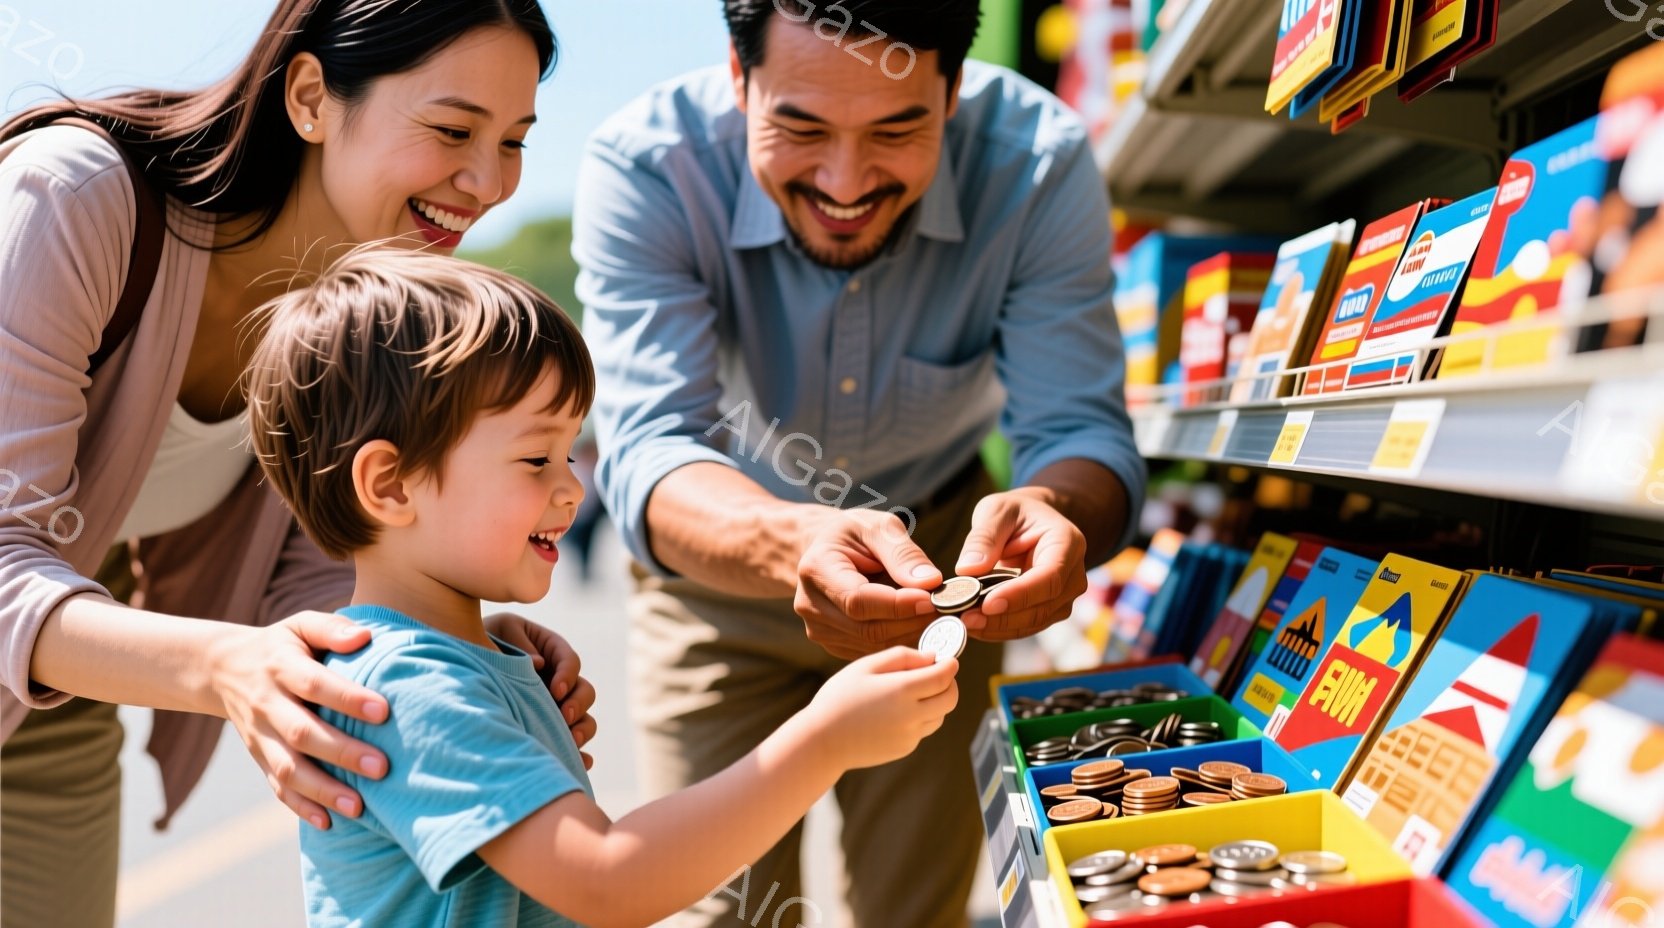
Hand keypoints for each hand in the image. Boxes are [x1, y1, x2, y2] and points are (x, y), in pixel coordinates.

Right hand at [207, 612, 388, 830]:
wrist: (222, 669)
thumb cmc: (281, 645)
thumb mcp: (300, 625)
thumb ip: (332, 629)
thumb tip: (366, 637)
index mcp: (281, 666)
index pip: (315, 684)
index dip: (347, 698)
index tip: (384, 712)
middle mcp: (267, 704)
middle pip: (302, 732)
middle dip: (341, 752)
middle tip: (382, 767)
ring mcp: (259, 735)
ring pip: (287, 768)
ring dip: (322, 790)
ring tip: (359, 807)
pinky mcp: (258, 757)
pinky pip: (276, 786)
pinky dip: (300, 807)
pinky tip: (328, 822)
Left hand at [486, 613, 597, 768]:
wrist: (459, 665)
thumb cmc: (482, 639)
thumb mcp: (501, 628)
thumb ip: (520, 641)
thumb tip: (538, 664)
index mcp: (551, 651)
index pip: (570, 661)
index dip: (568, 675)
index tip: (555, 691)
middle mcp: (558, 680)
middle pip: (584, 691)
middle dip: (578, 705)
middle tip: (563, 717)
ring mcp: (555, 706)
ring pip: (584, 718)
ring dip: (582, 730)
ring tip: (570, 743)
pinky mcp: (549, 729)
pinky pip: (572, 743)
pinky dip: (580, 753)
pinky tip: (582, 762)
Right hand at [794, 510, 943, 659]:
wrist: (825, 549)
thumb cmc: (856, 533)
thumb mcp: (879, 527)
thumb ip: (903, 553)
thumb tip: (930, 583)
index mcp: (817, 569)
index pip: (859, 600)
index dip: (898, 605)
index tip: (932, 599)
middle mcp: (811, 605)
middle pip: (867, 628)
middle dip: (912, 622)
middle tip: (947, 612)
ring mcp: (819, 630)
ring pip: (873, 645)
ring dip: (911, 635)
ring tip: (938, 618)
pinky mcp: (833, 644)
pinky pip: (872, 651)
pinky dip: (901, 642)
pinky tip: (919, 626)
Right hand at [805, 647, 958, 768]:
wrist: (822, 740)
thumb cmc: (839, 697)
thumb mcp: (865, 666)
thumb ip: (901, 657)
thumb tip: (931, 658)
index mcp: (901, 691)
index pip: (943, 677)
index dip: (950, 665)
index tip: (948, 659)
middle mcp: (911, 716)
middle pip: (950, 698)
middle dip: (949, 683)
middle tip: (936, 673)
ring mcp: (910, 736)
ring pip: (940, 714)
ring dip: (936, 700)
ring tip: (912, 691)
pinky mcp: (905, 748)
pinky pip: (924, 728)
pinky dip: (921, 716)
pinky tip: (896, 709)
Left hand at [953, 490, 1088, 641]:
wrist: (1032, 522)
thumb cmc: (1016, 512)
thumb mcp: (996, 510)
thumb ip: (984, 537)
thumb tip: (967, 569)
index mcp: (1067, 543)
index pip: (1049, 577)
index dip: (1020, 595)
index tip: (987, 604)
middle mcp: (1073, 574)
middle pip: (1043, 607)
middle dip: (1003, 618)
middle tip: (966, 619)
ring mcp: (1064, 596)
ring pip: (1034, 623)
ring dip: (998, 628)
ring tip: (965, 623)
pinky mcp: (1049, 610)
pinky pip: (1026, 626)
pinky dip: (999, 629)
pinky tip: (975, 624)